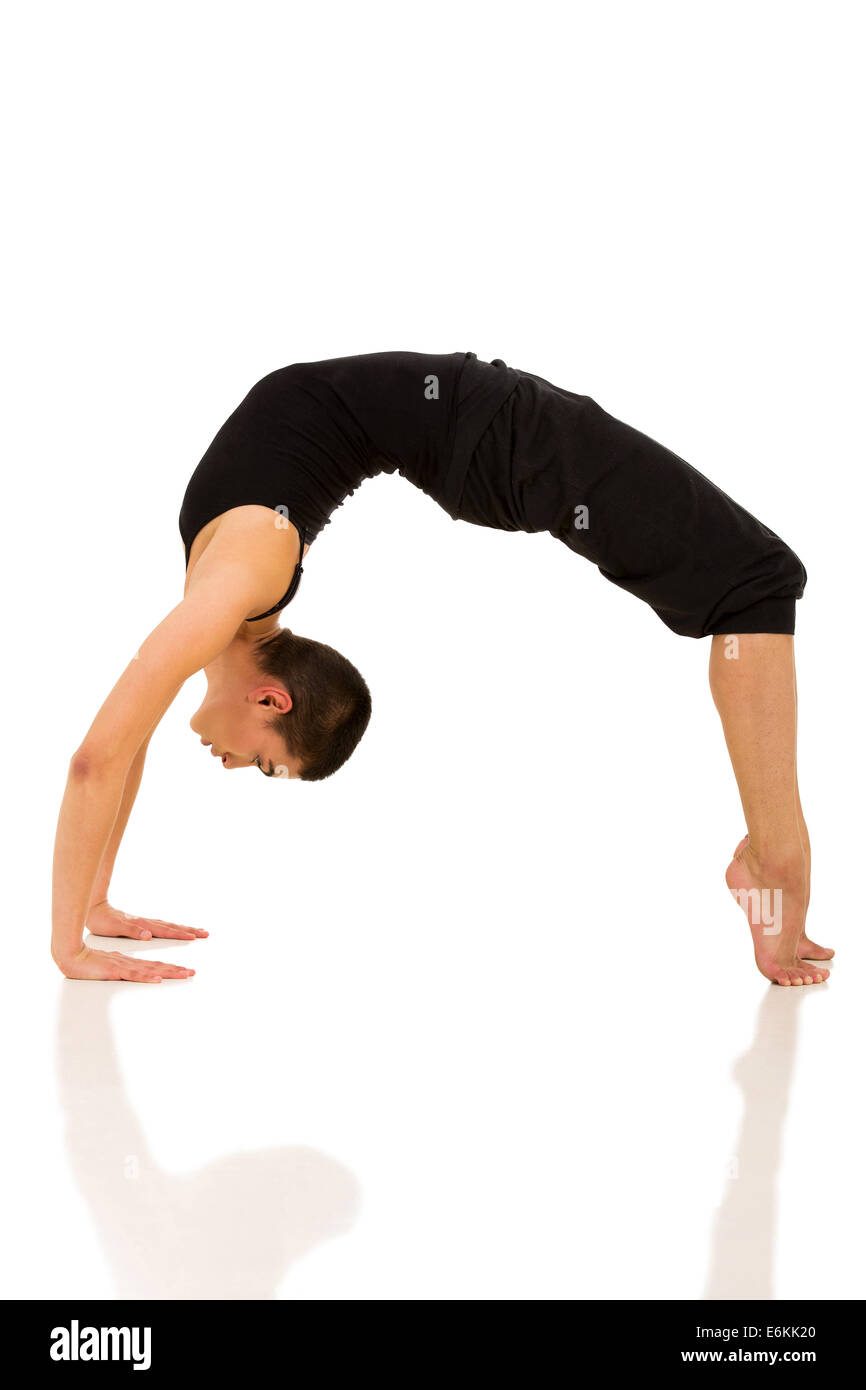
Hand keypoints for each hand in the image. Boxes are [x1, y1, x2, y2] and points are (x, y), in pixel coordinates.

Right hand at [54, 944, 194, 982]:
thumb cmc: (87, 961)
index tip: (185, 970)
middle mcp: (130, 962)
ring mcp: (124, 965)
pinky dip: (147, 977)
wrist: (70, 955)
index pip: (155, 965)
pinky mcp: (115, 970)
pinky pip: (133, 975)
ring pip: (151, 969)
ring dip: (169, 972)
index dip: (171, 968)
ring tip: (184, 974)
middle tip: (193, 973)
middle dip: (177, 970)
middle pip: (158, 966)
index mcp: (130, 962)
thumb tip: (134, 971)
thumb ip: (122, 968)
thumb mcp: (109, 965)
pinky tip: (158, 978)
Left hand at [86, 900, 207, 941]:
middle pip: (172, 927)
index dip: (180, 934)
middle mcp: (146, 923)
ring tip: (196, 931)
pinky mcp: (140, 924)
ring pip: (168, 926)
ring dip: (183, 929)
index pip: (166, 930)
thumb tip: (148, 935)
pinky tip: (175, 930)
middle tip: (205, 933)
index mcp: (143, 925)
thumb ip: (133, 930)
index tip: (194, 937)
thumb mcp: (116, 927)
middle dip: (189, 930)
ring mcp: (144, 923)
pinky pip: (161, 927)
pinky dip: (171, 929)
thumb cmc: (102, 920)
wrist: (94, 909)